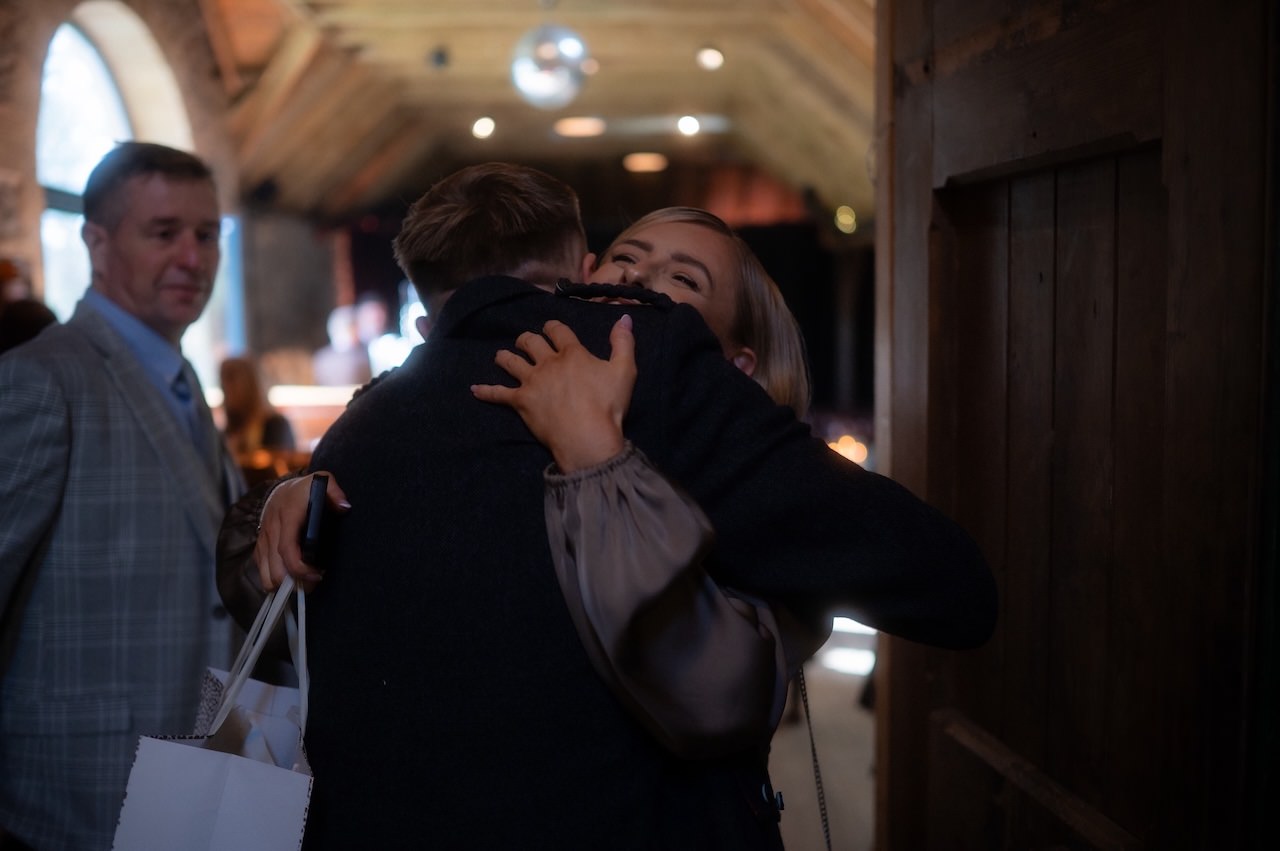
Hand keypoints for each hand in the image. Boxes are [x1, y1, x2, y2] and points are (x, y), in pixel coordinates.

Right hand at [254, 471, 350, 592]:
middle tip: (313, 583)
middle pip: (276, 569)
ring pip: (266, 576)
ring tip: (303, 582)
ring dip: (284, 585)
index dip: (299, 568)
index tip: (316, 575)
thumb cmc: (304, 490)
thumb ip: (334, 492)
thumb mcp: (322, 482)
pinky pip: (262, 572)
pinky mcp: (260, 548)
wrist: (280, 489)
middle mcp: (272, 530)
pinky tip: (292, 577)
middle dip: (295, 583)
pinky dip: (276, 580)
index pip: (287, 548)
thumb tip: (345, 506)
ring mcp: (264, 541)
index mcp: (287, 516)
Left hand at [472, 315, 635, 472]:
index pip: (558, 331)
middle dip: (527, 339)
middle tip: (525, 341)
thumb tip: (624, 316)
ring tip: (501, 356)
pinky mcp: (520, 402)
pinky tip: (474, 389)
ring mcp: (531, 382)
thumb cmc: (608, 405)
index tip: (550, 328)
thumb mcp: (624, 370)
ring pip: (511, 362)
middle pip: (531, 342)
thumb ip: (623, 342)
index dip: (552, 327)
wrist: (587, 436)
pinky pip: (498, 394)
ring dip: (505, 357)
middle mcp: (547, 363)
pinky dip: (486, 391)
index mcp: (572, 353)